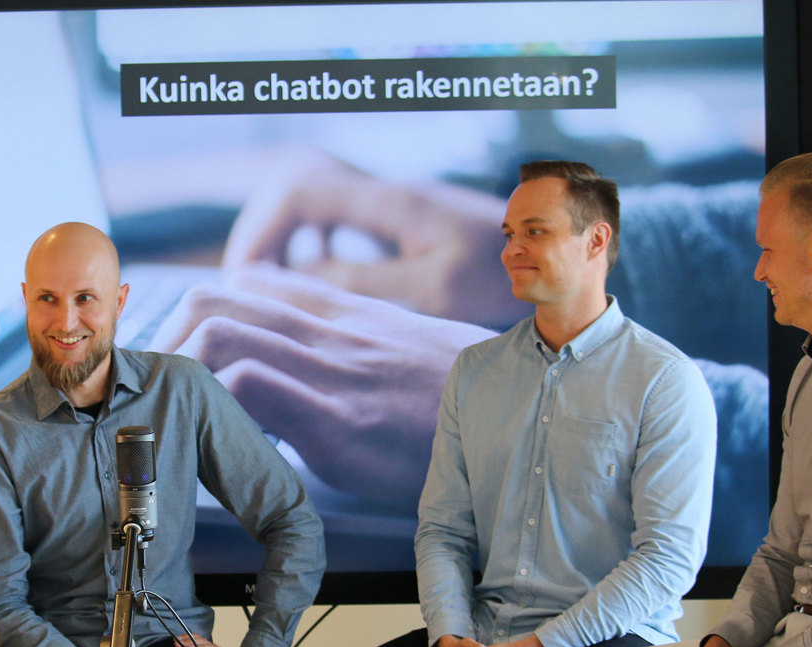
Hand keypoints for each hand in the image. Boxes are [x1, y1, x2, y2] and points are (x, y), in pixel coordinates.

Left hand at [155, 265, 492, 508]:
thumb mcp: (405, 359)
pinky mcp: (338, 416)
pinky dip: (213, 407)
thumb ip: (354, 352)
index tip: (180, 359)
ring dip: (178, 370)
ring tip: (168, 417)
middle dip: (167, 340)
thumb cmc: (460, 404)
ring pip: (219, 329)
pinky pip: (247, 384)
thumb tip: (310, 381)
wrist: (522, 423)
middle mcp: (331, 329)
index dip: (199, 315)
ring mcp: (332, 368)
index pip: (249, 283)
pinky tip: (211, 442)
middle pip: (215, 296)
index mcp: (346, 315)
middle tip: (156, 392)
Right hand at [223, 150, 521, 327]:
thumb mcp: (433, 289)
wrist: (565, 258)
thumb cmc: (507, 276)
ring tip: (269, 290)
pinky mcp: (405, 224)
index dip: (259, 233)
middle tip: (247, 289)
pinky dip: (312, 246)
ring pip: (314, 204)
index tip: (245, 282)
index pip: (298, 193)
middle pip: (295, 191)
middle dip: (260, 236)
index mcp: (390, 203)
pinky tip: (313, 283)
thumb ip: (362, 282)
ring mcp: (396, 206)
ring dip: (283, 241)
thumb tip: (295, 279)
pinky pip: (337, 221)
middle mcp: (387, 194)